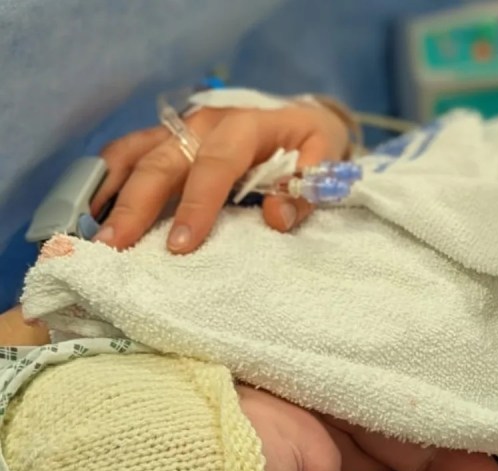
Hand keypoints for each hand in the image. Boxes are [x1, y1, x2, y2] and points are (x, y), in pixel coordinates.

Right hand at [91, 100, 351, 253]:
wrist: (304, 121)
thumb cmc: (313, 146)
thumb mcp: (324, 164)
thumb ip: (304, 192)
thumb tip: (276, 216)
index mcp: (244, 126)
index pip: (215, 166)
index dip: (196, 206)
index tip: (179, 245)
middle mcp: (204, 123)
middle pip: (163, 162)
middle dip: (137, 205)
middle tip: (116, 245)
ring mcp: (182, 129)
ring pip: (137, 154)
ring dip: (113, 192)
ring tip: (97, 233)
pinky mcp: (170, 139)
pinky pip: (131, 153)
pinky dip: (110, 180)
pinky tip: (97, 211)